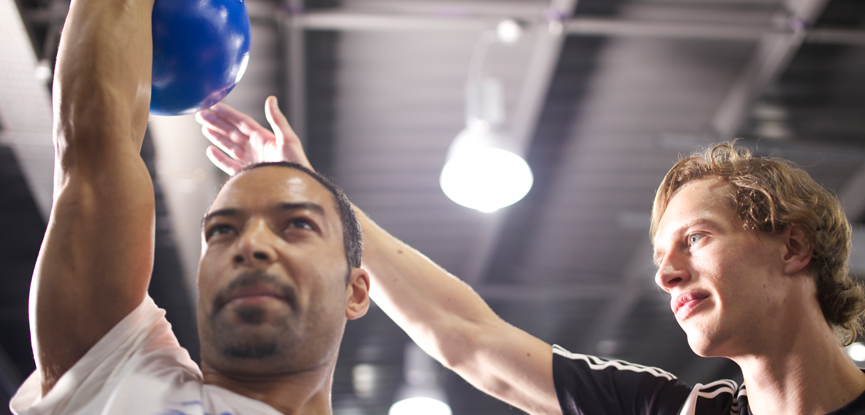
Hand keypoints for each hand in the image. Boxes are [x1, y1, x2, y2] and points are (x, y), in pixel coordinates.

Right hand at [195, 96, 310, 174]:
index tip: (214, 105)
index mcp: (264, 138)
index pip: (242, 122)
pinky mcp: (247, 175)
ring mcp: (251, 162)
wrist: (295, 191)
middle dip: (217, 123)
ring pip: (229, 146)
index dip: (228, 114)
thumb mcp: (289, 140)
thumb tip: (271, 99)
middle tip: (201, 115)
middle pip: (232, 132)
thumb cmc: (296, 165)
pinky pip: (229, 165)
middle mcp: (256, 148)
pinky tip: (210, 150)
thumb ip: (278, 120)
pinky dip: (219, 158)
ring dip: (216, 137)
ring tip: (204, 128)